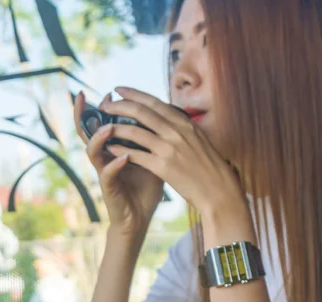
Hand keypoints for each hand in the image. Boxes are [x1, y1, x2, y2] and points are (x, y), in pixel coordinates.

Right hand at [73, 90, 163, 235]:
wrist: (141, 218)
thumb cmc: (146, 188)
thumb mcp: (152, 158)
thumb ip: (154, 140)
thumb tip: (170, 117)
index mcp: (114, 148)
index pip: (105, 122)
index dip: (106, 107)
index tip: (113, 90)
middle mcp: (105, 157)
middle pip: (87, 132)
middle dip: (83, 114)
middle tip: (84, 96)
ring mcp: (104, 172)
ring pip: (92, 151)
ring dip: (99, 137)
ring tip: (108, 127)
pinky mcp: (108, 188)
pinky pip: (107, 174)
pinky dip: (114, 164)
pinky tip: (123, 157)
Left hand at [101, 87, 246, 219]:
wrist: (219, 191)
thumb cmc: (210, 168)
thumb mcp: (199, 141)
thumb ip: (184, 128)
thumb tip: (172, 117)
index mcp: (185, 124)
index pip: (155, 103)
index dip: (134, 94)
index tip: (119, 89)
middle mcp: (177, 132)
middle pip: (142, 112)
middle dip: (120, 106)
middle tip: (105, 104)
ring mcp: (169, 149)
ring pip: (135, 132)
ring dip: (116, 127)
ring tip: (102, 126)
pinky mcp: (163, 167)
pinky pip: (136, 155)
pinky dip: (121, 150)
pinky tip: (110, 149)